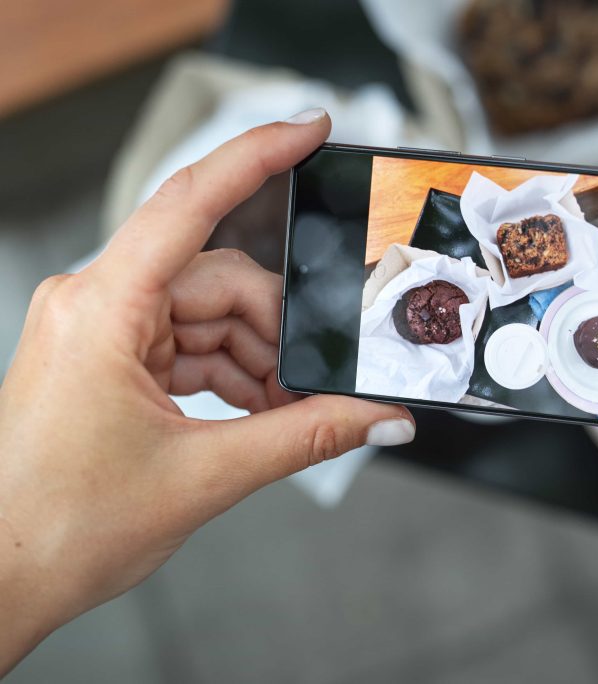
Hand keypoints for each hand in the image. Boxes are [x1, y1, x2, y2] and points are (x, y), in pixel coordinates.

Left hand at [0, 109, 414, 673]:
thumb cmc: (55, 526)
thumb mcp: (204, 476)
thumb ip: (306, 436)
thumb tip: (377, 417)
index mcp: (102, 308)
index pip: (190, 203)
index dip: (257, 156)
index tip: (309, 129)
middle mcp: (95, 303)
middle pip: (221, 280)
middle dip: (278, 333)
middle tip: (317, 388)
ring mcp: (101, 328)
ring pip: (210, 315)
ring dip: (257, 363)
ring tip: (284, 419)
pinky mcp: (108, 355)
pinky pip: (189, 342)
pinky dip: (230, 374)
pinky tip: (257, 414)